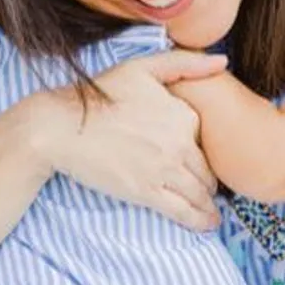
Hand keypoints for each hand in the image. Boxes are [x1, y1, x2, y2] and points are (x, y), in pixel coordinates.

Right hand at [36, 51, 226, 229]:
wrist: (62, 125)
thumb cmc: (100, 93)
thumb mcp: (144, 67)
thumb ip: (185, 63)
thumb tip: (222, 60)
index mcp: (184, 114)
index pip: (208, 141)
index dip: (208, 153)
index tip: (205, 162)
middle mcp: (180, 142)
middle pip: (206, 170)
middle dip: (210, 183)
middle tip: (211, 193)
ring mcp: (164, 168)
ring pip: (198, 192)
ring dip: (208, 205)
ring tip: (213, 215)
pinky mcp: (146, 191)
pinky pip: (182, 210)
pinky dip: (199, 219)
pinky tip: (207, 224)